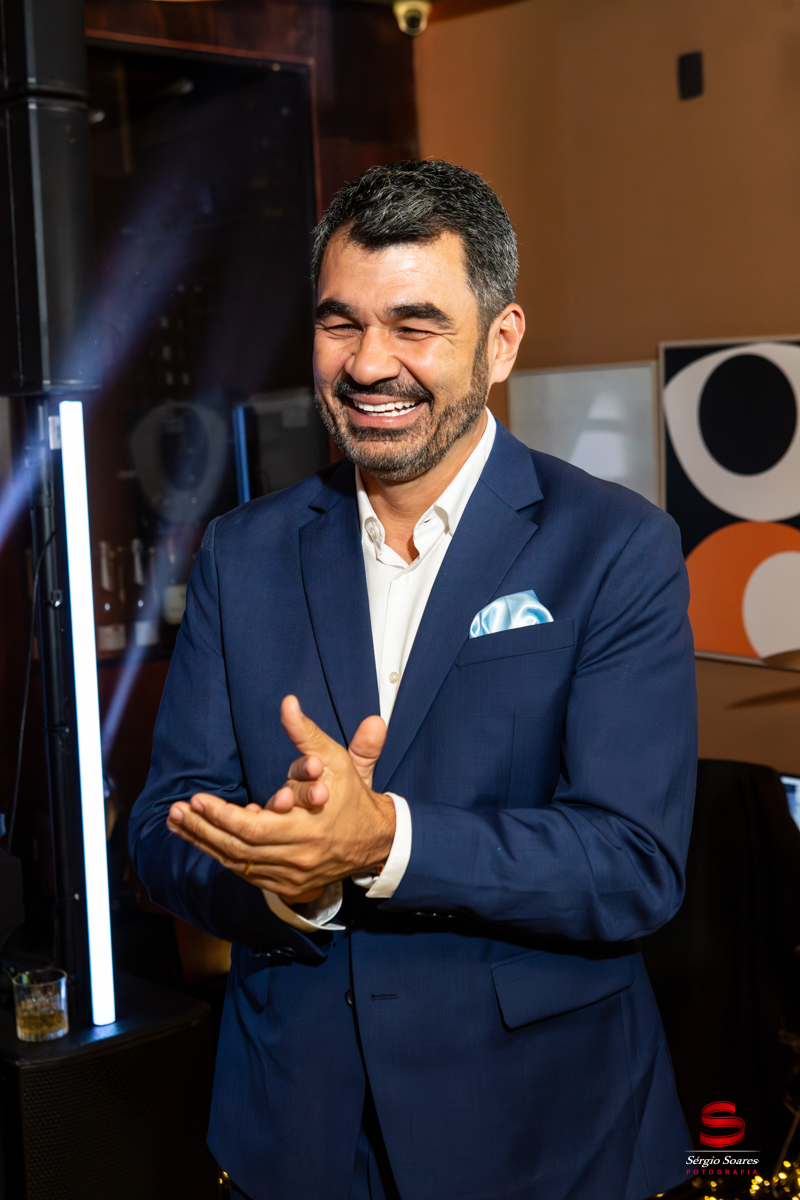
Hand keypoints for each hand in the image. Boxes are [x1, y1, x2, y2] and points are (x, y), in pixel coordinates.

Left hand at [166, 696, 395, 902]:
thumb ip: (307, 733)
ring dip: (204, 843)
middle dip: (203, 829)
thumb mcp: (334, 759)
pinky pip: (246, 873)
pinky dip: (223, 856)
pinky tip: (202, 838)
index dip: (221, 815)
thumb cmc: (351, 793)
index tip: (195, 799)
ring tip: (177, 822)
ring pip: (238, 863)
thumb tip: (287, 703)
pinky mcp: (288, 886)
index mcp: (309, 827)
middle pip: (238, 848)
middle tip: (176, 811)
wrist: (377, 839)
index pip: (253, 828)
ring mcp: (292, 875)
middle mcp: (298, 856)